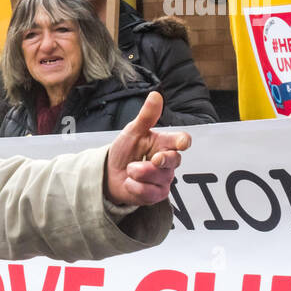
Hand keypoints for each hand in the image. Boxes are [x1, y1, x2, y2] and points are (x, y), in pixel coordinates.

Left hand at [105, 91, 190, 206]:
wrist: (108, 174)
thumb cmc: (124, 151)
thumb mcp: (132, 131)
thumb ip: (146, 116)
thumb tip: (155, 95)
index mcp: (164, 143)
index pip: (181, 141)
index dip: (182, 141)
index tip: (182, 142)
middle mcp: (168, 162)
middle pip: (174, 160)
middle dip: (162, 160)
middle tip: (153, 159)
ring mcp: (164, 179)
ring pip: (159, 178)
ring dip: (139, 173)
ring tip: (129, 169)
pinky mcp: (156, 195)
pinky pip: (149, 192)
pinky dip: (134, 187)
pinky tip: (129, 182)